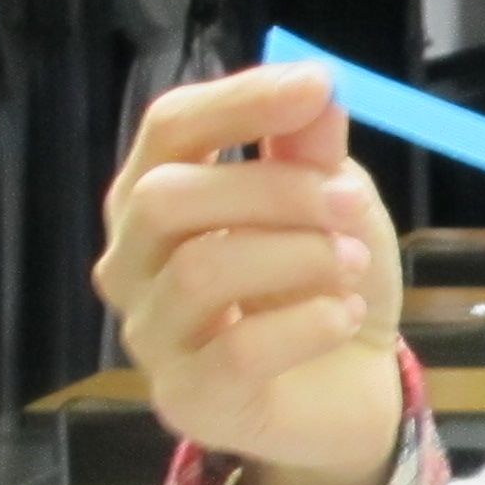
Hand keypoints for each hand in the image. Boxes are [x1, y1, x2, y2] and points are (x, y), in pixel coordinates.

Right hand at [94, 64, 403, 484]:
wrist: (351, 387)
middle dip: (273, 189)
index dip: (240, 101)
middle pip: (166, 198)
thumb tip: (315, 87)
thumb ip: (313, 150)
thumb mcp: (334, 201)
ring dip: (297, 255)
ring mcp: (151, 334)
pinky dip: (306, 324)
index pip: (169, 128)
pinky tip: (342, 317)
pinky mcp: (187, 399)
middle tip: (350, 201)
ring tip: (352, 264)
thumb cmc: (323, 281)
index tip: (316, 86)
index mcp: (156, 194)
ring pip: (201, 271)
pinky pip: (236, 351)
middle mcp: (132, 262)